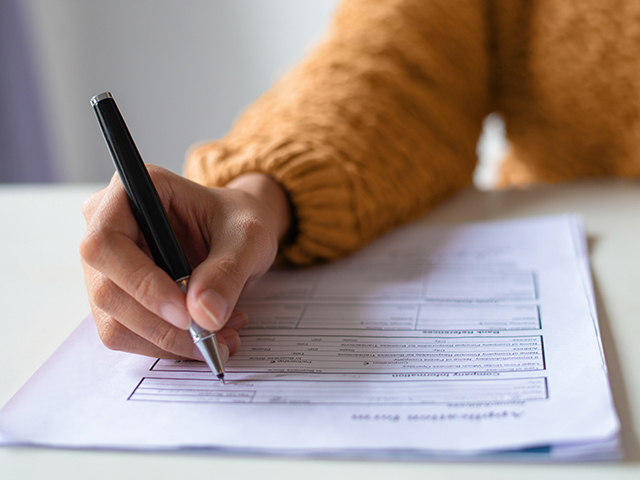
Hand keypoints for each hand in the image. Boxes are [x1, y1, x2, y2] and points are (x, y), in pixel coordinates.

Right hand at [80, 166, 290, 360]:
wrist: (238, 235)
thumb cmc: (238, 222)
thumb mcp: (249, 236)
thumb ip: (228, 269)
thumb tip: (204, 315)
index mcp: (132, 191)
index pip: (106, 243)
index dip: (140, 283)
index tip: (186, 314)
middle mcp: (105, 226)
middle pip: (107, 291)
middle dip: (162, 325)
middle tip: (213, 336)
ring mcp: (106, 266)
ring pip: (115, 323)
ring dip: (168, 341)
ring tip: (221, 335)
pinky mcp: (117, 297)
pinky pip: (128, 335)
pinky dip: (168, 345)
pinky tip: (206, 334)